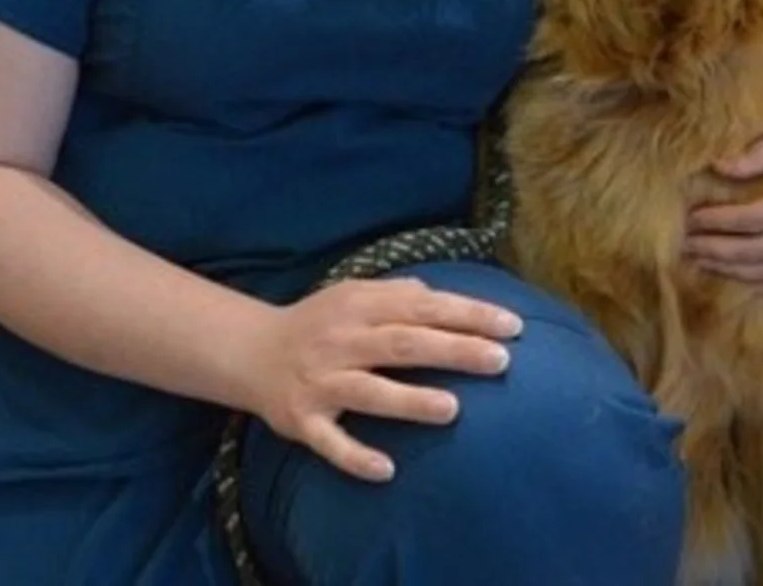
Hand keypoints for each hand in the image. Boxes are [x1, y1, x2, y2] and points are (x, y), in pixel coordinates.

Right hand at [254, 277, 521, 481]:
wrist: (252, 352)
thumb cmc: (318, 322)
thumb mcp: (352, 294)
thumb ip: (395, 293)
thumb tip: (437, 294)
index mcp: (361, 306)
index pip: (422, 307)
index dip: (467, 314)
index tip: (511, 325)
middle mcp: (343, 340)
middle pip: (404, 344)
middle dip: (453, 350)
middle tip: (500, 360)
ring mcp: (323, 382)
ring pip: (370, 392)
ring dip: (410, 401)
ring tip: (453, 409)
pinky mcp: (303, 421)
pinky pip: (331, 442)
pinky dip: (356, 456)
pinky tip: (387, 470)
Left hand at [684, 107, 762, 294]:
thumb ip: (756, 155)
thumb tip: (716, 167)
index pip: (758, 219)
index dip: (723, 221)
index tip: (692, 217)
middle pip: (762, 252)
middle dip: (719, 251)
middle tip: (685, 244)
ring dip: (735, 272)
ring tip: (701, 261)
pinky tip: (736, 278)